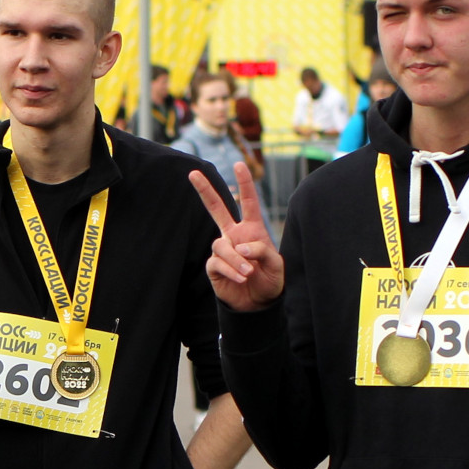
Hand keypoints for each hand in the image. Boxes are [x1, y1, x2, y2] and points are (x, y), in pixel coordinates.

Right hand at [190, 163, 284, 311]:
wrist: (258, 304)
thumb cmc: (270, 280)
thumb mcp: (276, 265)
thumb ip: (262, 251)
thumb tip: (241, 247)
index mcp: (252, 230)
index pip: (248, 202)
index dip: (245, 183)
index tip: (239, 164)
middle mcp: (234, 236)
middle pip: (216, 208)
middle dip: (205, 190)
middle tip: (192, 173)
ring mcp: (223, 250)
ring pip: (220, 245)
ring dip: (235, 259)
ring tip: (248, 273)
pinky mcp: (214, 266)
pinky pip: (217, 262)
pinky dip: (230, 269)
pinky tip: (240, 277)